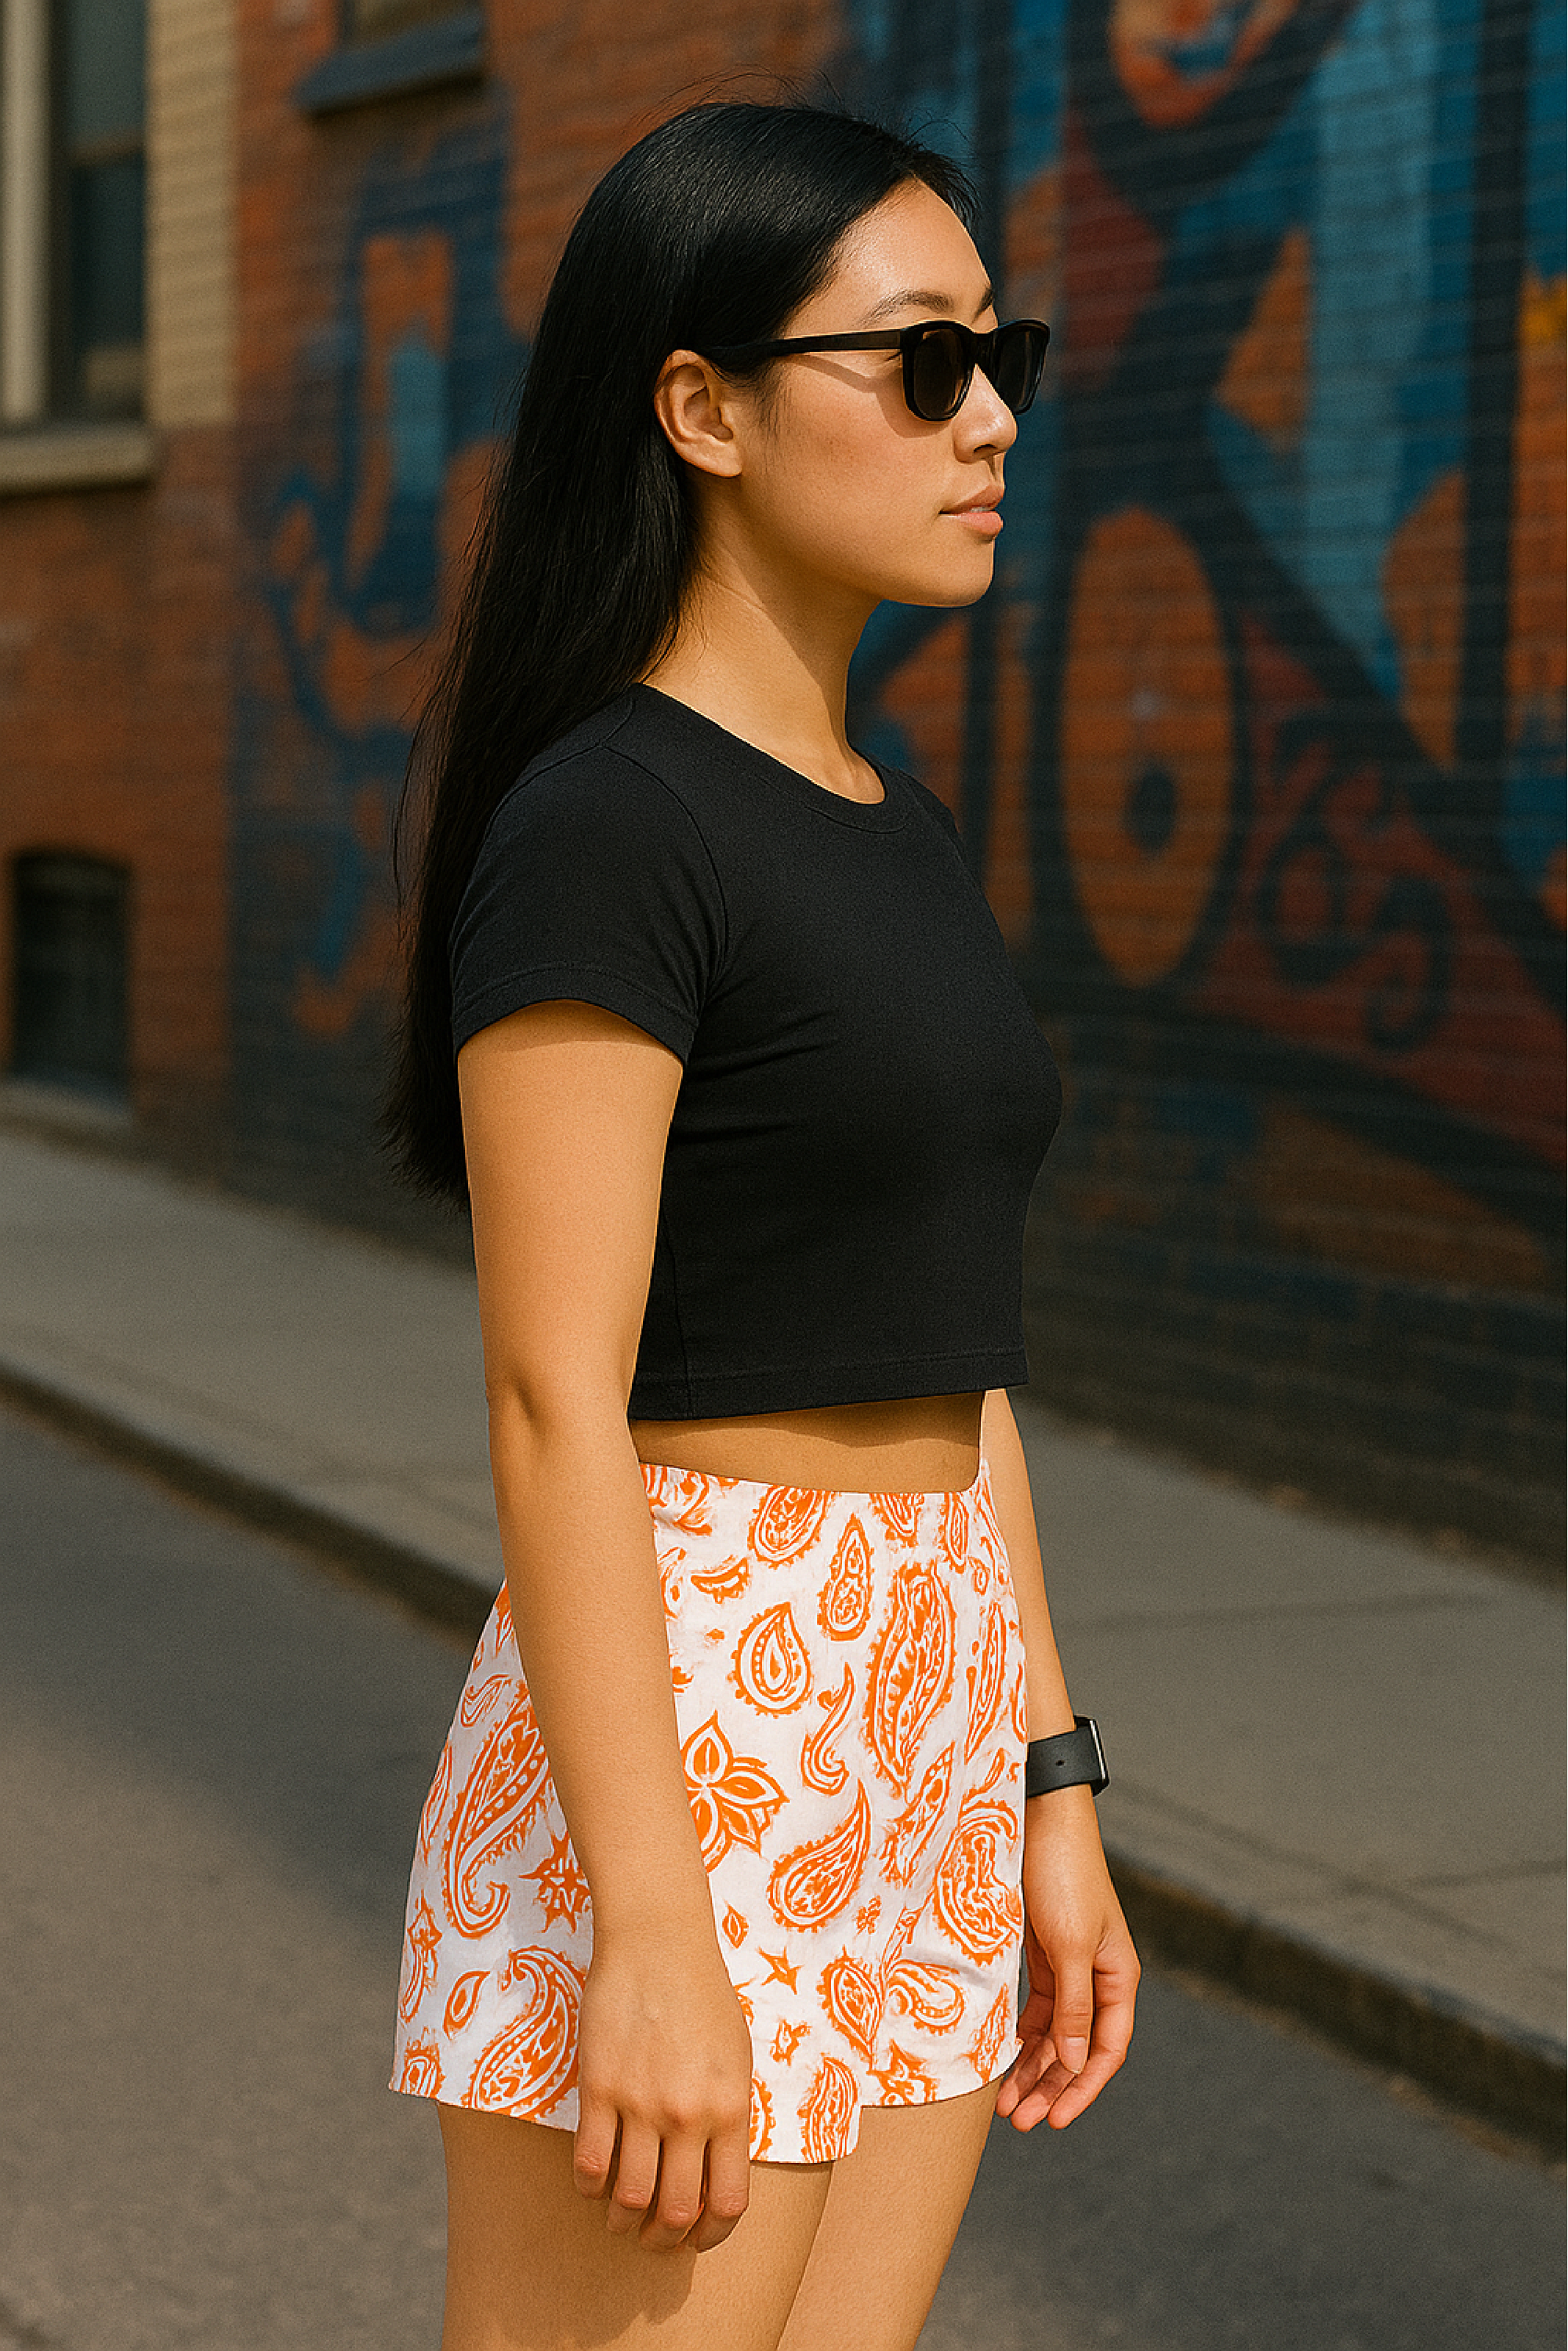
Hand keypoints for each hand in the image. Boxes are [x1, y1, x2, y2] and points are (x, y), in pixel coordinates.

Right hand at [570, 1926, 753, 2251]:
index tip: (696, 2238)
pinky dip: (589, 2187)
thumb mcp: (736, 2058)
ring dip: (621, 2220)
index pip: (727, 2203)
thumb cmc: (703, 1996)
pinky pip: (589, 2163)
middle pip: (675, 2213)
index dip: (711, 2236)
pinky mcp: (599, 2087)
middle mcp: (689, 2114)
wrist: (659, 1941)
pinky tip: (592, 2181)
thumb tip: (714, 2172)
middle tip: (650, 2237)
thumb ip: (728, 2117)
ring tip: (618, 2215)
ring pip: (629, 2197)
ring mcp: (641, 2102)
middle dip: (661, 2240)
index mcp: (730, 2108)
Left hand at [994, 1788, 1139, 2131]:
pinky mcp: (1041, 1954)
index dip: (1083, 2089)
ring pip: (1055, 2034)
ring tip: (1005, 2103)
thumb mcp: (1071, 1945)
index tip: (1055, 2121)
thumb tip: (1078, 2062)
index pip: (1107, 2049)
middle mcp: (1097, 1977)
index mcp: (1118, 1976)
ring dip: (1033, 2068)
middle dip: (1051, 2087)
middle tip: (1019, 2121)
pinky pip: (1037, 2010)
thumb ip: (1076, 2006)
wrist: (1038, 1818)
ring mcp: (1068, 1966)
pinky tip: (1004, 2059)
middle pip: (1078, 2048)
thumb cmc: (1063, 1874)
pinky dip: (1022, 2037)